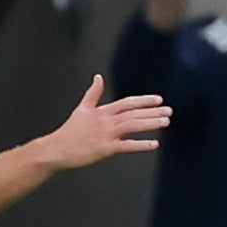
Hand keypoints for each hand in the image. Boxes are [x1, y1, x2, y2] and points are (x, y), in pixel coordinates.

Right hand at [34, 76, 168, 170]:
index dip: (144, 101)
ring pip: (132, 126)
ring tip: (166, 122)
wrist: (56, 149)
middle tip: (169, 111)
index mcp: (102, 111)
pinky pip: (126, 146)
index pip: (127, 103)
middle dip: (153, 111)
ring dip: (150, 123)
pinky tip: (154, 144)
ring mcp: (106, 135)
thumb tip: (98, 77)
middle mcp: (105, 121)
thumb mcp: (82, 109)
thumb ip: (93, 93)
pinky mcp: (105, 149)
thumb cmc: (69, 131)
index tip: (159, 100)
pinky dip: (140, 145)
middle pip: (133, 114)